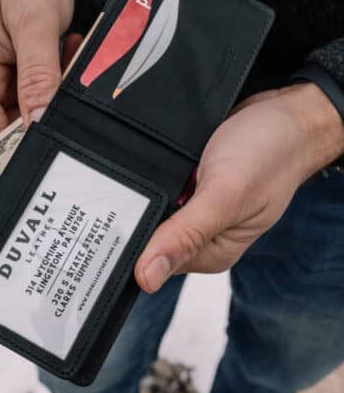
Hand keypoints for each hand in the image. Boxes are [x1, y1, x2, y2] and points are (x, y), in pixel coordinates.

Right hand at [0, 0, 82, 150]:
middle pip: (16, 131)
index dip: (12, 159)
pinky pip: (49, 93)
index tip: (44, 166)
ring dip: (60, 98)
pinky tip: (71, 53)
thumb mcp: (32, 20)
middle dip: (48, 122)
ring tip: (70, 58)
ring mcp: (10, 81)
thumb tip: (38, 122)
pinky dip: (65, 83)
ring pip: (38, 112)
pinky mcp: (29, 74)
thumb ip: (37, 74)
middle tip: (74, 103)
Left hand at [135, 83, 343, 292]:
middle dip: (132, 213)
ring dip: (142, 191)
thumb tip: (147, 278)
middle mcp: (201, 235)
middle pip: (149, 234)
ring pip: (151, 208)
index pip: (154, 260)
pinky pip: (159, 186)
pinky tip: (151, 163)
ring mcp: (195, 209)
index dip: (130, 244)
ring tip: (139, 172)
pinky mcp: (190, 187)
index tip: (108, 224)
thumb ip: (187, 234)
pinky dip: (152, 176)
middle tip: (120, 189)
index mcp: (211, 252)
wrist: (285, 114)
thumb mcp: (227, 195)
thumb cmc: (270, 154)